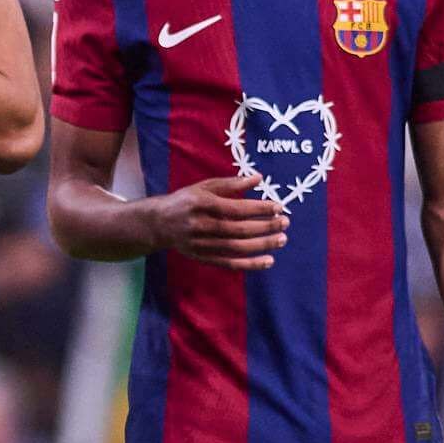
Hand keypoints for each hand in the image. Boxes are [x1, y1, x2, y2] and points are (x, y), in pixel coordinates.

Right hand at [148, 173, 289, 270]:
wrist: (158, 223)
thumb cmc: (185, 201)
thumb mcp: (204, 187)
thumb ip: (231, 183)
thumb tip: (259, 178)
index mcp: (201, 204)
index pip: (236, 209)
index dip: (259, 208)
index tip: (278, 206)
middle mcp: (200, 225)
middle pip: (239, 229)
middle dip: (265, 227)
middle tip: (285, 223)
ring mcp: (200, 244)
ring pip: (236, 248)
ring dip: (262, 245)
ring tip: (281, 239)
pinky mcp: (202, 257)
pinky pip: (229, 263)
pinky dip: (250, 264)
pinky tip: (268, 261)